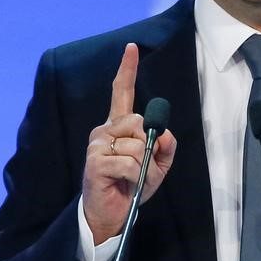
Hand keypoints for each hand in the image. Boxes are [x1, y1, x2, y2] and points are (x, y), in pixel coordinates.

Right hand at [82, 42, 176, 243]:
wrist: (111, 213)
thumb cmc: (131, 185)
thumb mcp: (158, 166)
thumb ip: (166, 146)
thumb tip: (164, 133)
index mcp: (119, 126)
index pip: (121, 91)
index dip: (127, 69)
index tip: (131, 47)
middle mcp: (104, 129)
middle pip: (140, 122)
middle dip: (149, 147)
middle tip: (140, 167)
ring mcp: (97, 144)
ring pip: (137, 144)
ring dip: (142, 165)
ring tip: (130, 177)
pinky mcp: (94, 161)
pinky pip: (129, 162)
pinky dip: (134, 175)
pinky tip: (122, 182)